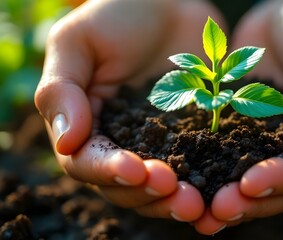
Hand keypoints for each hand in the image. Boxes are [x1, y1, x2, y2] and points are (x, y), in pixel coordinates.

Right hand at [34, 0, 224, 221]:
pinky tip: (220, 194)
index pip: (87, 162)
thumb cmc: (117, 15)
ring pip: (161, 187)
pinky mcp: (192, 138)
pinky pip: (198, 167)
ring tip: (199, 205)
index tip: (135, 168)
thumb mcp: (77, 41)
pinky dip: (206, 185)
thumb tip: (67, 142)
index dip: (108, 171)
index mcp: (87, 125)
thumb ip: (62, 89)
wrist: (169, 3)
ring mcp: (160, 143)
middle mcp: (121, 142)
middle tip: (179, 197)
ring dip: (177, 201)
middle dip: (150, 194)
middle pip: (126, 186)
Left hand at [194, 0, 282, 233]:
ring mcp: (273, 141)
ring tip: (196, 208)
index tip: (251, 183)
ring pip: (254, 181)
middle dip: (251, 200)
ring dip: (228, 196)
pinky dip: (210, 172)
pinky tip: (186, 180)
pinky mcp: (244, 131)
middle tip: (216, 209)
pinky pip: (227, 156)